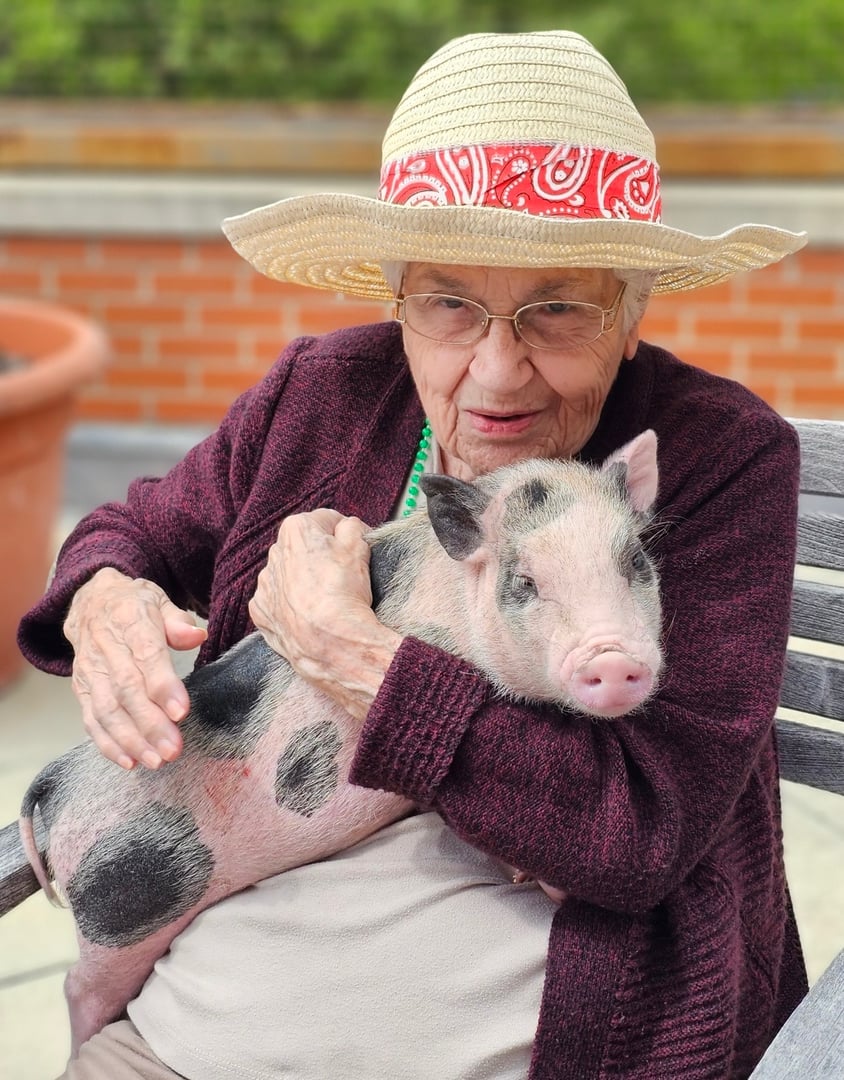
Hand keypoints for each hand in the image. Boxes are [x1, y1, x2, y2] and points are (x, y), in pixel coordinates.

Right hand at [63, 568, 206, 768]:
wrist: (90, 602)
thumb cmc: (134, 605)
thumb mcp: (159, 600)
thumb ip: (178, 621)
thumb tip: (197, 636)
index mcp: (130, 621)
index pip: (146, 655)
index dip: (163, 685)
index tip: (181, 711)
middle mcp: (106, 648)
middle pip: (126, 690)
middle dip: (150, 724)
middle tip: (173, 749)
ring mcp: (90, 671)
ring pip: (107, 710)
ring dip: (131, 740)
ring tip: (156, 761)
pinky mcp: (82, 689)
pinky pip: (91, 720)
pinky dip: (108, 744)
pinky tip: (129, 761)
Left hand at [249, 510, 401, 719]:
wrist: (330, 642)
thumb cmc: (344, 592)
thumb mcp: (359, 548)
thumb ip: (353, 527)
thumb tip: (348, 528)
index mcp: (296, 529)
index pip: (326, 521)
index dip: (344, 535)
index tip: (354, 550)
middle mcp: (274, 553)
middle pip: (304, 547)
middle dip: (321, 556)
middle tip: (343, 575)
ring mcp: (265, 584)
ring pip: (289, 574)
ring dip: (304, 580)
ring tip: (326, 598)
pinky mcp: (261, 611)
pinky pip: (277, 602)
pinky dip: (290, 605)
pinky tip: (308, 614)